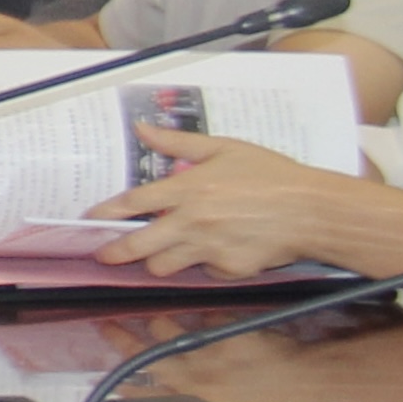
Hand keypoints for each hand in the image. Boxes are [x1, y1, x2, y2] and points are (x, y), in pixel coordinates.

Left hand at [86, 129, 365, 276]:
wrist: (312, 210)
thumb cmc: (272, 175)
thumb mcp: (225, 149)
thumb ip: (179, 143)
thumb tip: (142, 128)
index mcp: (187, 189)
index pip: (133, 203)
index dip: (107, 213)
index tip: (90, 219)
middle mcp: (191, 221)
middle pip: (138, 246)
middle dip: (116, 253)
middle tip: (106, 255)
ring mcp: (209, 249)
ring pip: (164, 267)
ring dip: (159, 262)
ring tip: (162, 254)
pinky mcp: (229, 270)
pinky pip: (204, 273)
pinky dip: (205, 266)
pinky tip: (218, 252)